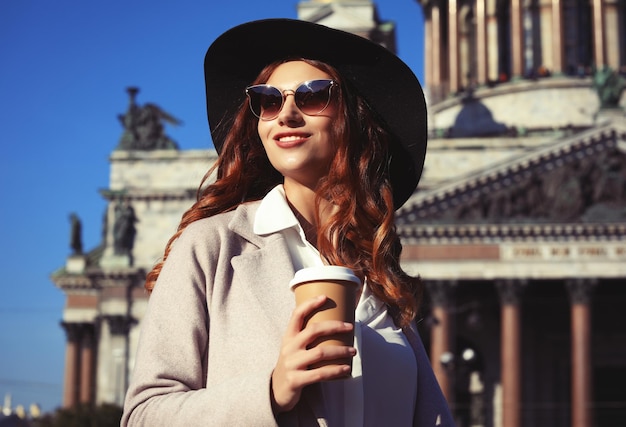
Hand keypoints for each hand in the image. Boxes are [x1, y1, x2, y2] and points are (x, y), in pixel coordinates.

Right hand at [270, 295, 355, 413]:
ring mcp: (292, 364)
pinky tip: (347, 369)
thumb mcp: (293, 348)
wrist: (276, 391)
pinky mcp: (296, 380)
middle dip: (335, 326)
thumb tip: (333, 323)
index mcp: (288, 337)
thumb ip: (306, 337)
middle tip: (350, 327)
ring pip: (320, 352)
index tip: (325, 297)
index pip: (297, 315)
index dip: (310, 304)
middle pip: (313, 330)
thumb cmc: (292, 365)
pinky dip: (336, 371)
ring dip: (340, 350)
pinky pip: (320, 374)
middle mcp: (289, 348)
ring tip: (353, 350)